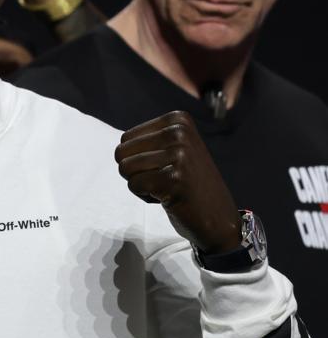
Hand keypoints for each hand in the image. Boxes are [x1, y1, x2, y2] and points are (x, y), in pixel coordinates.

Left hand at [115, 111, 240, 253]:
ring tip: (166, 188)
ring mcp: (179, 155)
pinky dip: (145, 196)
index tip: (164, 166)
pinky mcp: (174, 178)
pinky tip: (169, 197)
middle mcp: (179, 132)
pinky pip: (134, 185)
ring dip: (140, 184)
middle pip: (122, 152)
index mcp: (178, 120)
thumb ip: (148, 141)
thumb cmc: (188, 184)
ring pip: (124, 168)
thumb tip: (118, 149)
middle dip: (135, 172)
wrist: (218, 218)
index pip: (126, 138)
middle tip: (164, 180)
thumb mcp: (174, 150)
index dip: (137, 158)